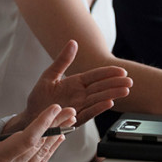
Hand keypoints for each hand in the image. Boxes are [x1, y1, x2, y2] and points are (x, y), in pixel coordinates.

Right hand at [0, 93, 75, 161]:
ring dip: (57, 137)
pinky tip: (57, 141)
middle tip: (69, 110)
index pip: (26, 139)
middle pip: (39, 144)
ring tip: (69, 122)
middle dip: (56, 125)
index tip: (54, 109)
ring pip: (42, 155)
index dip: (43, 123)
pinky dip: (49, 151)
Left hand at [9, 40, 131, 132]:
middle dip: (115, 84)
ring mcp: (79, 107)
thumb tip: (73, 42)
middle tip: (129, 81)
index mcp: (75, 83)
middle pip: (100, 88)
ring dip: (111, 95)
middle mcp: (80, 95)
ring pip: (98, 99)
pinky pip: (88, 113)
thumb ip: (62, 60)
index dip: (108, 73)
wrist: (31, 118)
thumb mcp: (49, 75)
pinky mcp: (74, 119)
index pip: (95, 76)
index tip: (121, 71)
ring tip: (125, 91)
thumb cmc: (39, 98)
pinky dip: (98, 108)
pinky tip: (109, 103)